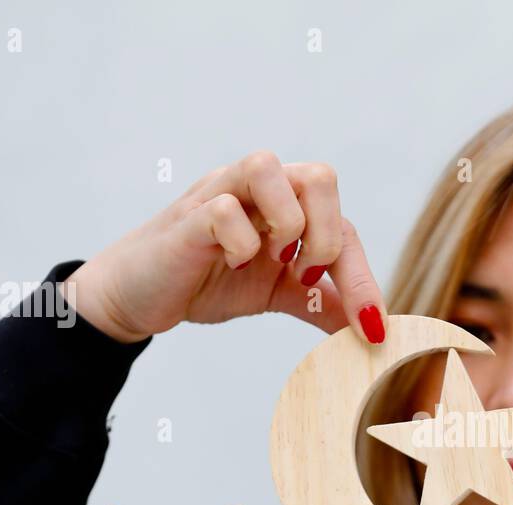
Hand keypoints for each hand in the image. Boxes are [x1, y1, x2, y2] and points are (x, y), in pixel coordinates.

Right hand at [62, 151, 387, 343]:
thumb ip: (322, 304)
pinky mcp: (188, 218)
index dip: (362, 275)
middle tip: (306, 277)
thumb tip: (373, 329)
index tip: (370, 326)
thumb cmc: (207, 282)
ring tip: (274, 263)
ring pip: (269, 168)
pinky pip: (223, 209)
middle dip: (327, 236)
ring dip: (288, 224)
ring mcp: (219, 194)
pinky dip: (241, 243)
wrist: (138, 296)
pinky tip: (233, 266)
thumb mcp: (277, 294)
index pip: (344, 222)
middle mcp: (257, 188)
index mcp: (286, 203)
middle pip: (320, 176)